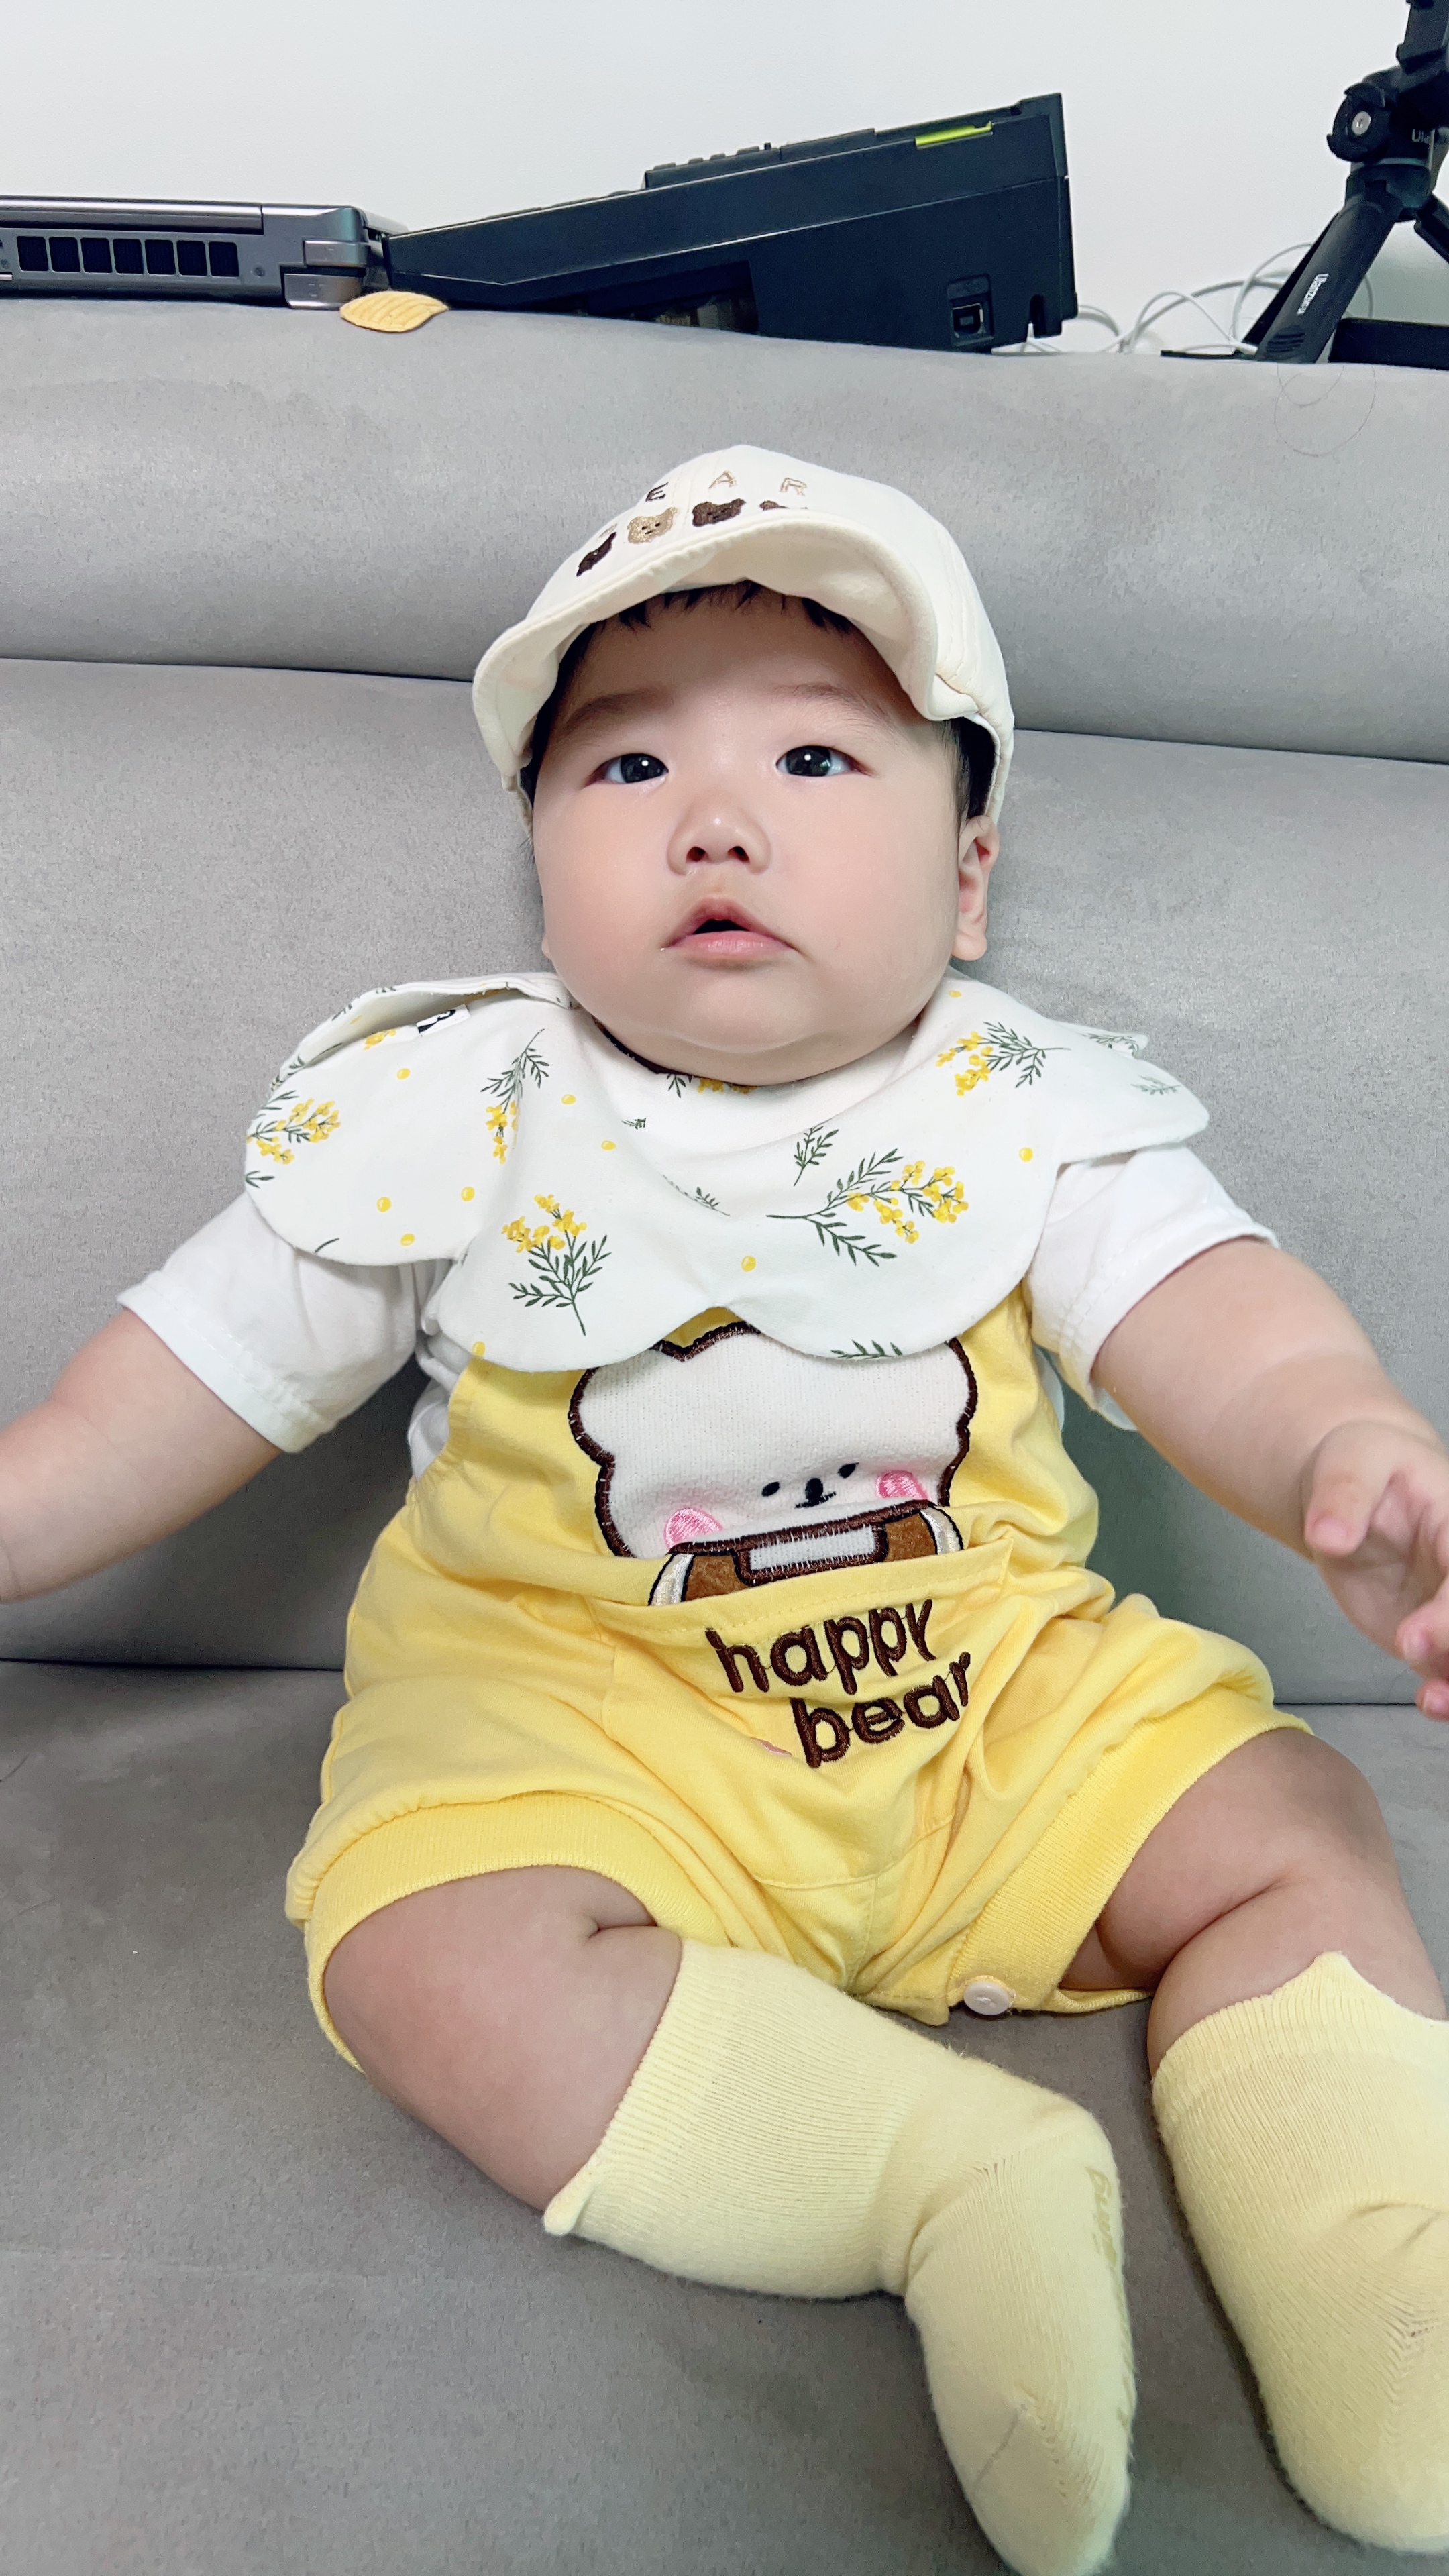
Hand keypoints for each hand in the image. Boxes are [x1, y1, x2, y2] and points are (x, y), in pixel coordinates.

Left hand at [1302, 1421, 1448, 1718]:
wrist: (1349, 1487)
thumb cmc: (1359, 1464)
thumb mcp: (1351, 1461)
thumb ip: (1342, 1495)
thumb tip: (1327, 1534)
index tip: (1408, 1638)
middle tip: (1419, 1669)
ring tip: (1430, 1702)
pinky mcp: (1432, 1634)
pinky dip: (1447, 1691)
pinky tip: (1429, 1703)